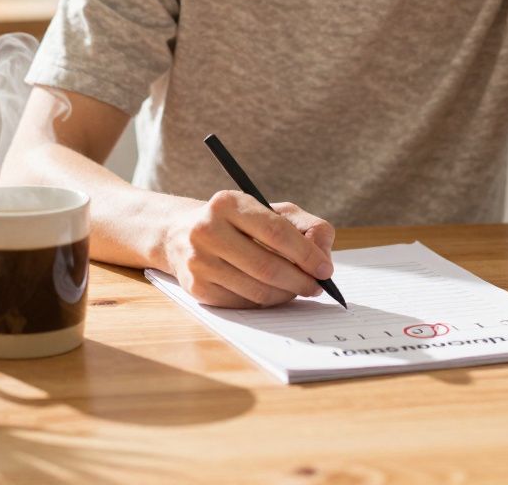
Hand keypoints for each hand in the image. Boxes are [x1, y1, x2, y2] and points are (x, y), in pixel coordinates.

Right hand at [163, 190, 335, 307]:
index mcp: (228, 204)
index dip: (306, 254)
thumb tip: (323, 256)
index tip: (325, 270)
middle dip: (300, 281)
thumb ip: (306, 226)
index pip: (276, 232)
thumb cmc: (238, 223)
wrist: (182, 235)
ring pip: (256, 290)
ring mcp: (199, 261)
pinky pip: (243, 303)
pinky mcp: (197, 287)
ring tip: (297, 288)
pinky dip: (265, 302)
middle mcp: (207, 230)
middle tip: (316, 287)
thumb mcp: (272, 212)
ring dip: (285, 294)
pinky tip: (271, 292)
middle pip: (267, 266)